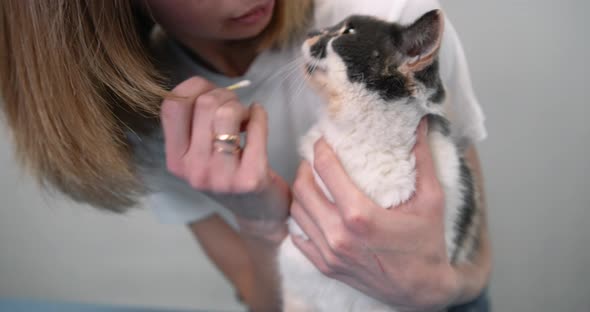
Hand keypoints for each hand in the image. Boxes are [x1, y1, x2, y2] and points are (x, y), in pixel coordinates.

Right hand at [160, 77, 288, 241]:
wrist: (259, 213)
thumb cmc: (230, 173)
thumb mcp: (200, 154)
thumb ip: (194, 123)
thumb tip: (204, 85)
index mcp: (176, 160)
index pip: (171, 106)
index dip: (193, 87)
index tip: (209, 90)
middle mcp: (193, 170)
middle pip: (204, 104)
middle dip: (224, 95)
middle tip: (235, 106)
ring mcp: (220, 177)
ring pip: (226, 113)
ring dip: (240, 105)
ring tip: (245, 117)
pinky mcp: (249, 178)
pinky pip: (256, 127)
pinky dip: (259, 114)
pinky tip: (258, 117)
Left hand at [290, 119, 460, 310]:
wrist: (423, 292)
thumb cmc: (428, 246)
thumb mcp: (431, 201)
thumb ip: (424, 161)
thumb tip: (422, 125)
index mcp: (360, 215)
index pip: (326, 170)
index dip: (320, 149)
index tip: (322, 141)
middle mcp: (339, 235)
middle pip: (303, 190)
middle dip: (305, 169)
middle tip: (313, 161)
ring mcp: (330, 253)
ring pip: (297, 213)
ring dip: (300, 193)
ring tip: (311, 183)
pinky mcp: (327, 267)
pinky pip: (299, 238)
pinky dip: (301, 221)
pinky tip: (311, 211)